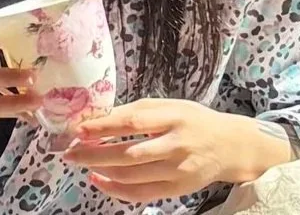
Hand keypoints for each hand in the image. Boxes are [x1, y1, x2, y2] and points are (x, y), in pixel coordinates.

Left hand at [62, 99, 292, 203]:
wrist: (230, 146)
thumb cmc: (194, 120)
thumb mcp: (171, 105)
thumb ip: (141, 111)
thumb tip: (103, 117)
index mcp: (173, 116)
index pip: (132, 122)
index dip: (104, 126)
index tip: (80, 128)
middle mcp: (176, 144)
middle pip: (129, 153)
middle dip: (95, 153)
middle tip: (70, 151)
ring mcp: (177, 169)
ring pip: (132, 175)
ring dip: (102, 170)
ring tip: (81, 162)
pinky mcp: (177, 189)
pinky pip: (141, 193)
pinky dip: (117, 190)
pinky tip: (100, 180)